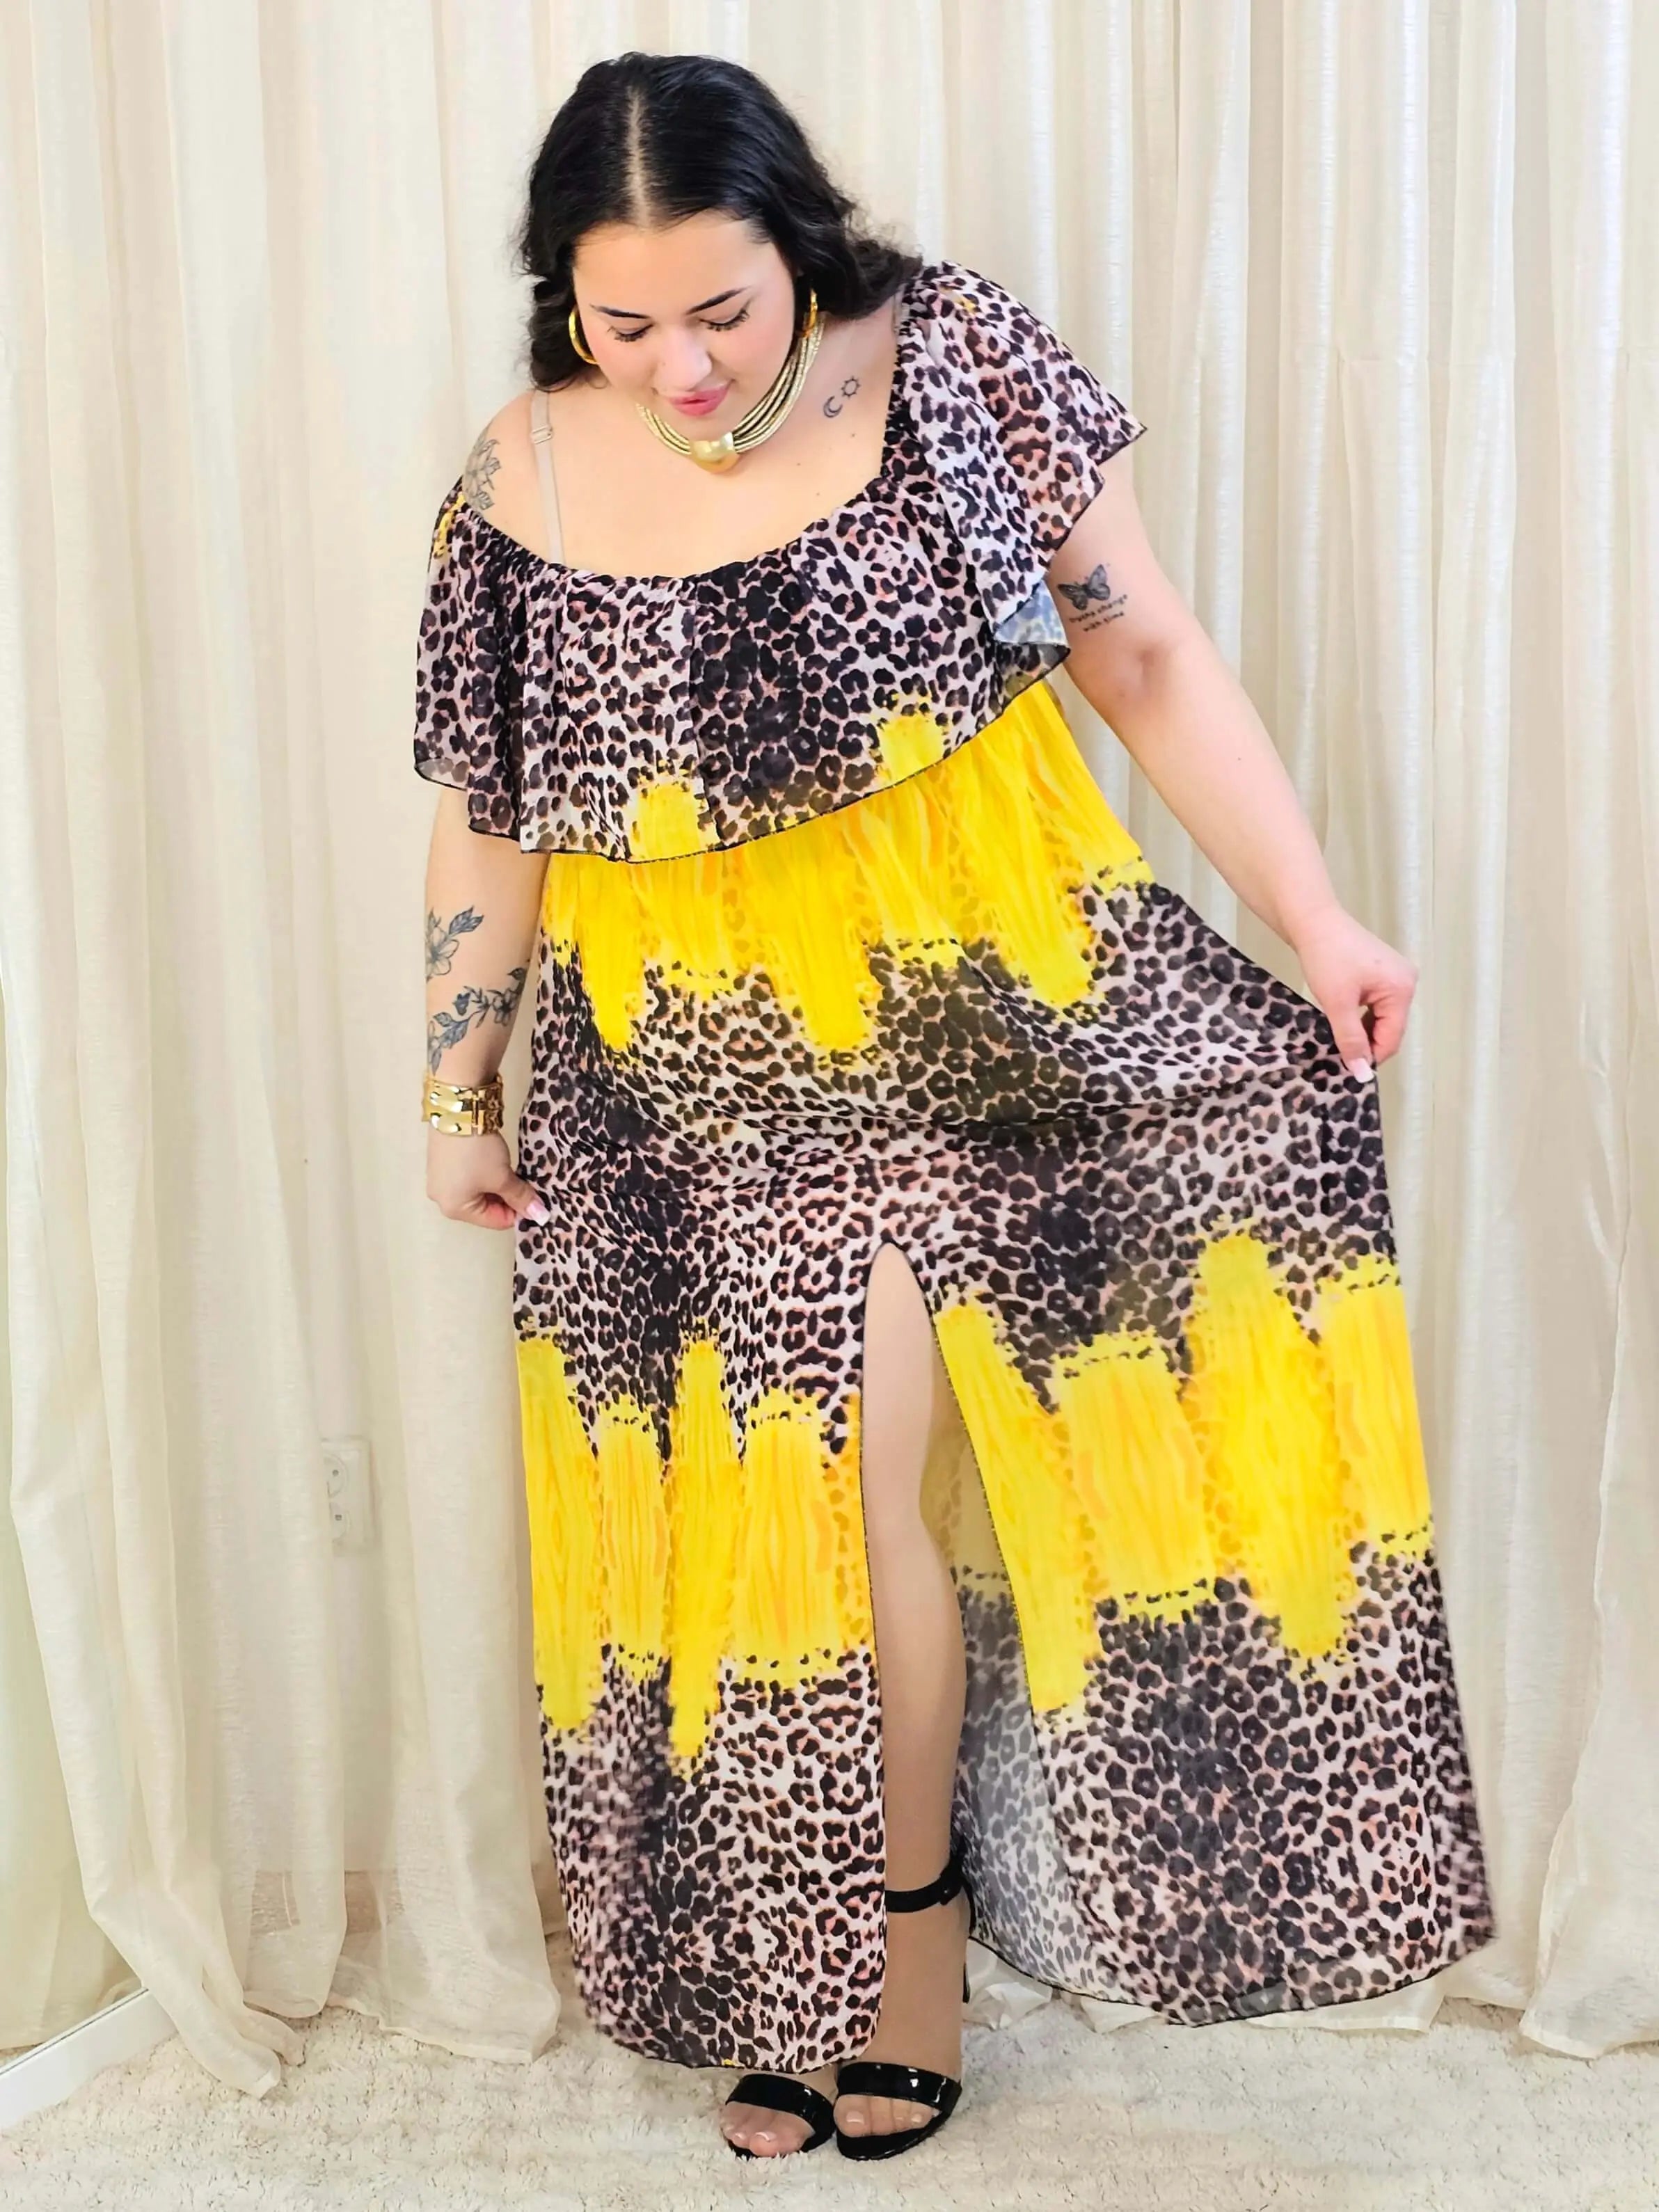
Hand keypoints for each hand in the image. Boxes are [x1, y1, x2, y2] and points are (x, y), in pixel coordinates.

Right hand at [426, 1128, 549, 1230]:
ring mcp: (439, 1181)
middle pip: (484, 1208)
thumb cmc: (478, 1151)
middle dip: (506, 1198)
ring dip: (496, 1185)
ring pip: (477, 1192)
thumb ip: (521, 1198)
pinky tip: (492, 1162)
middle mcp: (441, 1199)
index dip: (518, 1212)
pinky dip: (483, 1175)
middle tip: (524, 1183)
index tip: (535, 1199)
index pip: (495, 1221)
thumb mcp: (503, 1177)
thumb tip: (539, 1215)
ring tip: (508, 1170)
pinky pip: (467, 1179)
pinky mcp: (440, 1163)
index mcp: (454, 1209)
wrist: (458, 1111)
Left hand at [1288, 905, 1417, 1076]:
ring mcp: (1396, 976)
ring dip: (1363, 1031)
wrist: (1313, 921)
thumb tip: (1363, 1073)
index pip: (1392, 1037)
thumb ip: (1351, 1039)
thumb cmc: (1326, 958)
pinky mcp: (1382, 973)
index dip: (1372, 1057)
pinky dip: (1361, 1016)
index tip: (1349, 1071)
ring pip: (1382, 1018)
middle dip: (1367, 1044)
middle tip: (1340, 1055)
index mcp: (1402, 989)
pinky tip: (1344, 1021)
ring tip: (1339, 1037)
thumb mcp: (1337, 1004)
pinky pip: (1376, 1005)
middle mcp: (1407, 982)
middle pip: (1390, 1028)